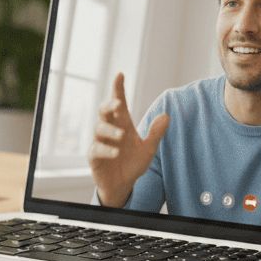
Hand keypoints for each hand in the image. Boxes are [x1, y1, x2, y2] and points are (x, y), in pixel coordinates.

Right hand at [88, 72, 168, 207]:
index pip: (119, 102)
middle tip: (118, 104)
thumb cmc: (133, 163)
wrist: (123, 185)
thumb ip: (155, 134)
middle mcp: (110, 129)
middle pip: (104, 110)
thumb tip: (166, 116)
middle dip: (109, 104)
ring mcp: (100, 142)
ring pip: (98, 128)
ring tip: (121, 136)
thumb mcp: (148, 149)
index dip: (118, 88)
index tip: (120, 75)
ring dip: (110, 130)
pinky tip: (115, 152)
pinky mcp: (95, 157)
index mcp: (122, 123)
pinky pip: (96, 149)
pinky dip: (105, 149)